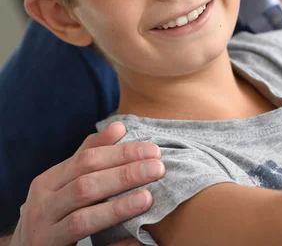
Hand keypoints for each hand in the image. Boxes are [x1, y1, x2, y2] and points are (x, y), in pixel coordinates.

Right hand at [9, 122, 164, 245]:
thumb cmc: (52, 212)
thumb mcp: (63, 182)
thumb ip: (88, 156)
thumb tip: (119, 127)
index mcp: (48, 182)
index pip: (86, 160)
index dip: (120, 153)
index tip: (152, 150)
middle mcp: (42, 206)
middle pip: (85, 185)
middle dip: (124, 175)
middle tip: (157, 168)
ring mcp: (45, 234)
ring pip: (82, 219)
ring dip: (118, 208)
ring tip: (147, 198)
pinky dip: (112, 244)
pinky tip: (135, 238)